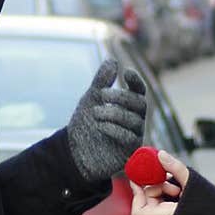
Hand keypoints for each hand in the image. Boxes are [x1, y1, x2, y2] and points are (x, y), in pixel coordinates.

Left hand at [66, 59, 146, 182]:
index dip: (136, 81)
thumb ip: (101, 81)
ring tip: (95, 113)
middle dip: (122, 97)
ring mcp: (134, 135)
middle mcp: (135, 119)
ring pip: (134, 120)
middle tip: (102, 94)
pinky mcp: (129, 151)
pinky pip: (130, 138)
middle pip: (139, 103)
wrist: (74, 153)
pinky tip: (102, 126)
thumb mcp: (91, 99)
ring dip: (114, 113)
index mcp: (128, 105)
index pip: (139, 90)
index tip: (126, 72)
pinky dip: (115, 129)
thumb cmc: (85, 125)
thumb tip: (113, 60)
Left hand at [128, 149, 188, 214]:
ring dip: (166, 188)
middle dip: (158, 186)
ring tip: (182, 189)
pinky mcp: (176, 214)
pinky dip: (171, 191)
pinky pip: (166, 200)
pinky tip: (182, 190)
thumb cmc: (212, 210)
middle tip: (173, 183)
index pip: (138, 211)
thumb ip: (175, 168)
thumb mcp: (193, 184)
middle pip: (148, 199)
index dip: (137, 194)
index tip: (139, 178)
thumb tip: (160, 154)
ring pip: (158, 198)